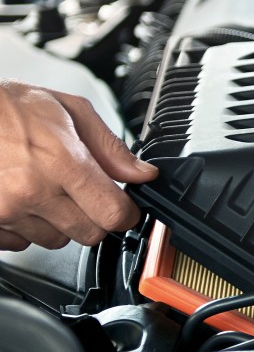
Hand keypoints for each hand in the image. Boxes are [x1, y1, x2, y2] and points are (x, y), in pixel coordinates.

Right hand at [0, 80, 158, 250]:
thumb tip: (142, 174)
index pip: (113, 214)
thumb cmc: (6, 107)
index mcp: (60, 161)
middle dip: (94, 216)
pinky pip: (21, 244)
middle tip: (80, 191)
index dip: (125, 212)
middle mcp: (32, 191)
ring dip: (58, 221)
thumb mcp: (68, 110)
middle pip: (90, 234)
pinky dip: (25, 227)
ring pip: (57, 240)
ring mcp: (5, 212)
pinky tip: (19, 198)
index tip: (124, 205)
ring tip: (42, 187)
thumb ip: (110, 147)